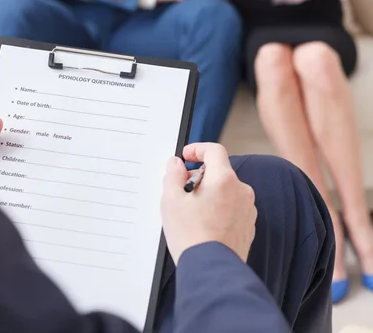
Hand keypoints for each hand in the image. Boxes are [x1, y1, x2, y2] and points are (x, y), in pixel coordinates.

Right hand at [161, 143, 256, 263]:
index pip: (214, 151)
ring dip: (210, 193)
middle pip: (220, 172)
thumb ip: (173, 175)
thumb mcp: (171, 201)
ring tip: (191, 212)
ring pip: (227, 190)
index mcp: (224, 179)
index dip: (198, 149)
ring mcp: (248, 209)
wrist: (211, 269)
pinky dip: (219, 209)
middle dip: (200, 176)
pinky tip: (204, 224)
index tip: (186, 156)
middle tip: (182, 191)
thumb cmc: (191, 236)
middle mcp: (241, 191)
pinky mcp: (249, 226)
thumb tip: (176, 164)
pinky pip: (233, 208)